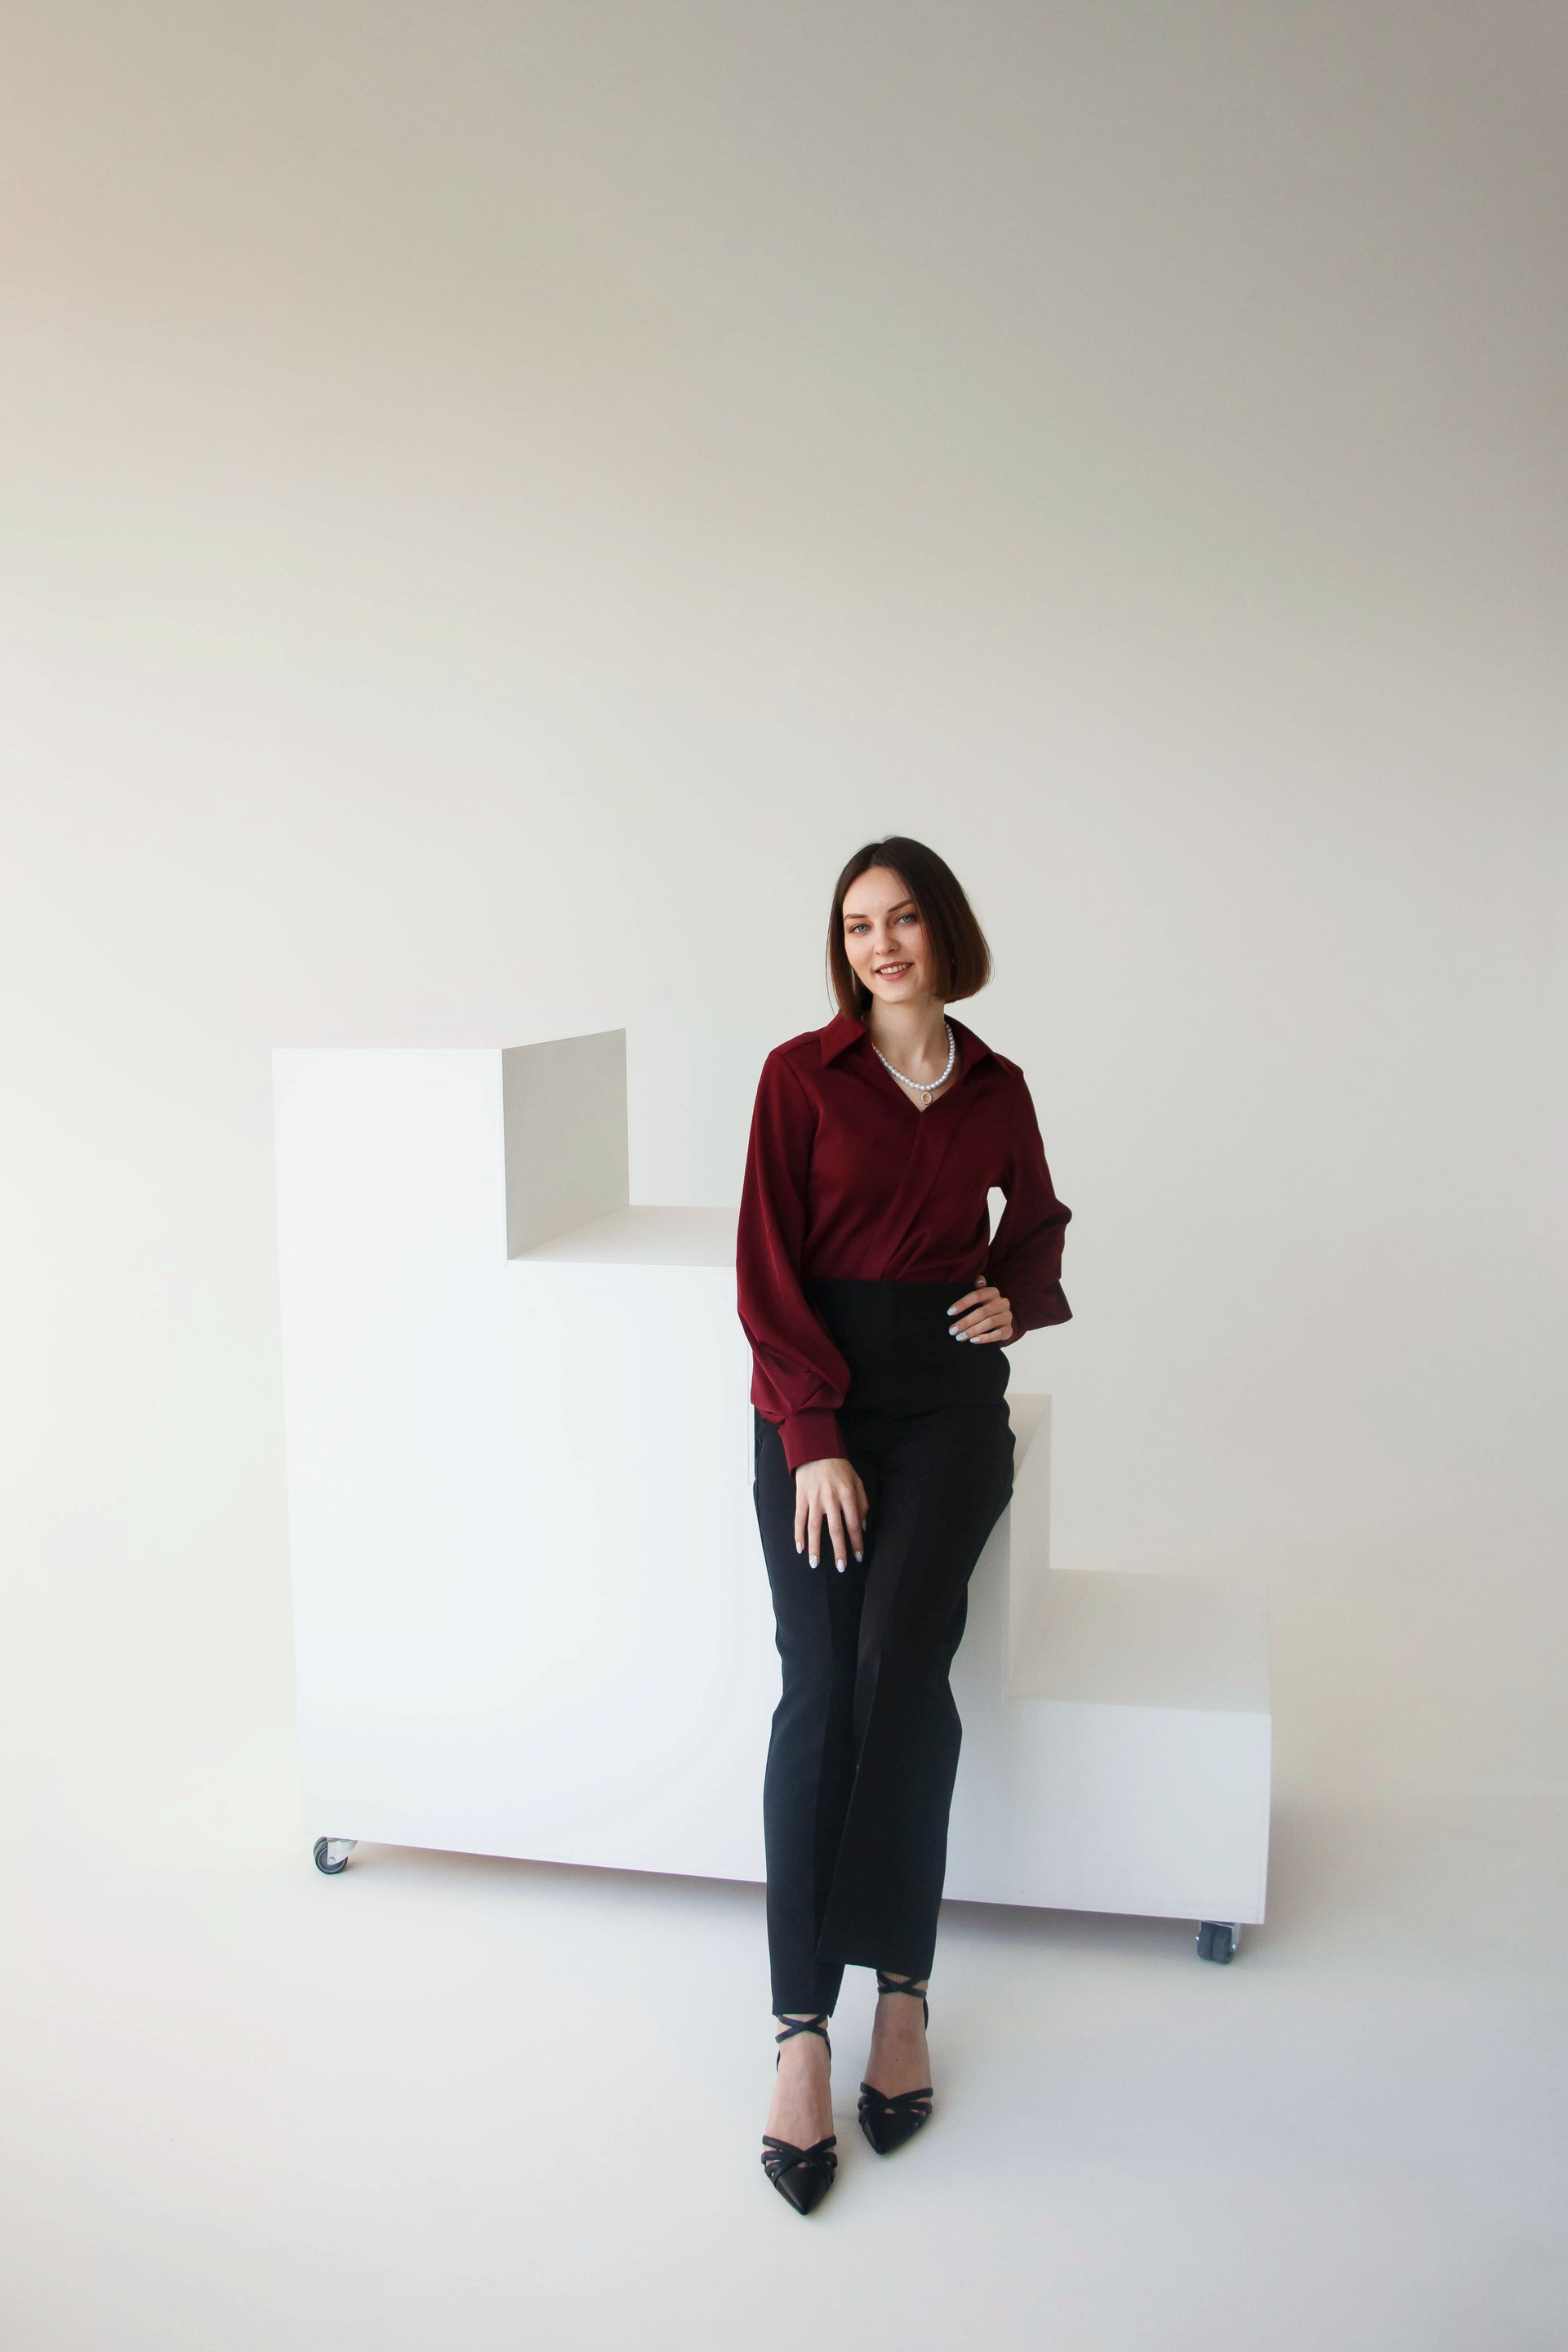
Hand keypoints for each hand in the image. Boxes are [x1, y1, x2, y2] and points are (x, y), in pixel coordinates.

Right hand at [793, 1457, 868, 1571]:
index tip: (859, 1556)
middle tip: (841, 1567)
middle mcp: (831, 1498)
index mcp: (847, 1494)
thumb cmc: (840, 1468)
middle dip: (839, 1551)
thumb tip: (863, 1527)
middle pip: (835, 1529)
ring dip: (815, 1547)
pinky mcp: (801, 1497)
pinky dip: (798, 1534)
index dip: (857, 1542)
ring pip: (814, 1527)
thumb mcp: (857, 1482)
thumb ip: (862, 1504)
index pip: (854, 1524)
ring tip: (815, 1564)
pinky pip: (799, 1519)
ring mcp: (814, 1498)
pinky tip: (800, 1548)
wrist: (816, 1449)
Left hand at [947, 1284, 1013, 1343]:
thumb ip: (978, 1288)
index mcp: (993, 1292)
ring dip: (972, 1331)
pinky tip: (973, 1340)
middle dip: (965, 1322)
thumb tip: (979, 1279)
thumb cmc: (986, 1307)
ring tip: (960, 1337)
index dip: (963, 1303)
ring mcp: (1007, 1316)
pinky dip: (985, 1338)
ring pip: (989, 1323)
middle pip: (982, 1312)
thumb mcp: (981, 1296)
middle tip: (952, 1330)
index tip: (950, 1312)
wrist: (1002, 1321)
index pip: (977, 1295)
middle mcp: (1002, 1303)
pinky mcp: (1008, 1330)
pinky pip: (997, 1334)